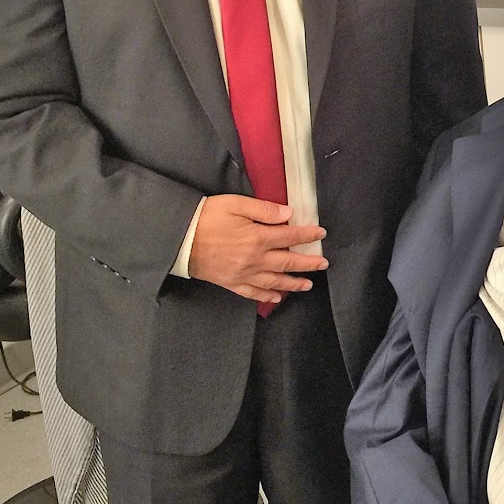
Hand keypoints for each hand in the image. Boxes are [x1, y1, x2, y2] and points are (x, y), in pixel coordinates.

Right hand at [186, 195, 327, 301]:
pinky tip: (277, 298)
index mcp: (258, 238)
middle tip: (323, 264)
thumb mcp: (236, 205)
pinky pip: (253, 293)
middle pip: (288, 262)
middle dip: (308, 263)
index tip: (321, 234)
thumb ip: (264, 209)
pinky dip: (267, 297)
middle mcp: (255, 259)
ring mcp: (244, 274)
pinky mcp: (231, 283)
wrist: (180, 240)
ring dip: (294, 283)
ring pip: (275, 282)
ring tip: (308, 284)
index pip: (290, 236)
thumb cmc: (207, 218)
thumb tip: (288, 214)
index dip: (307, 235)